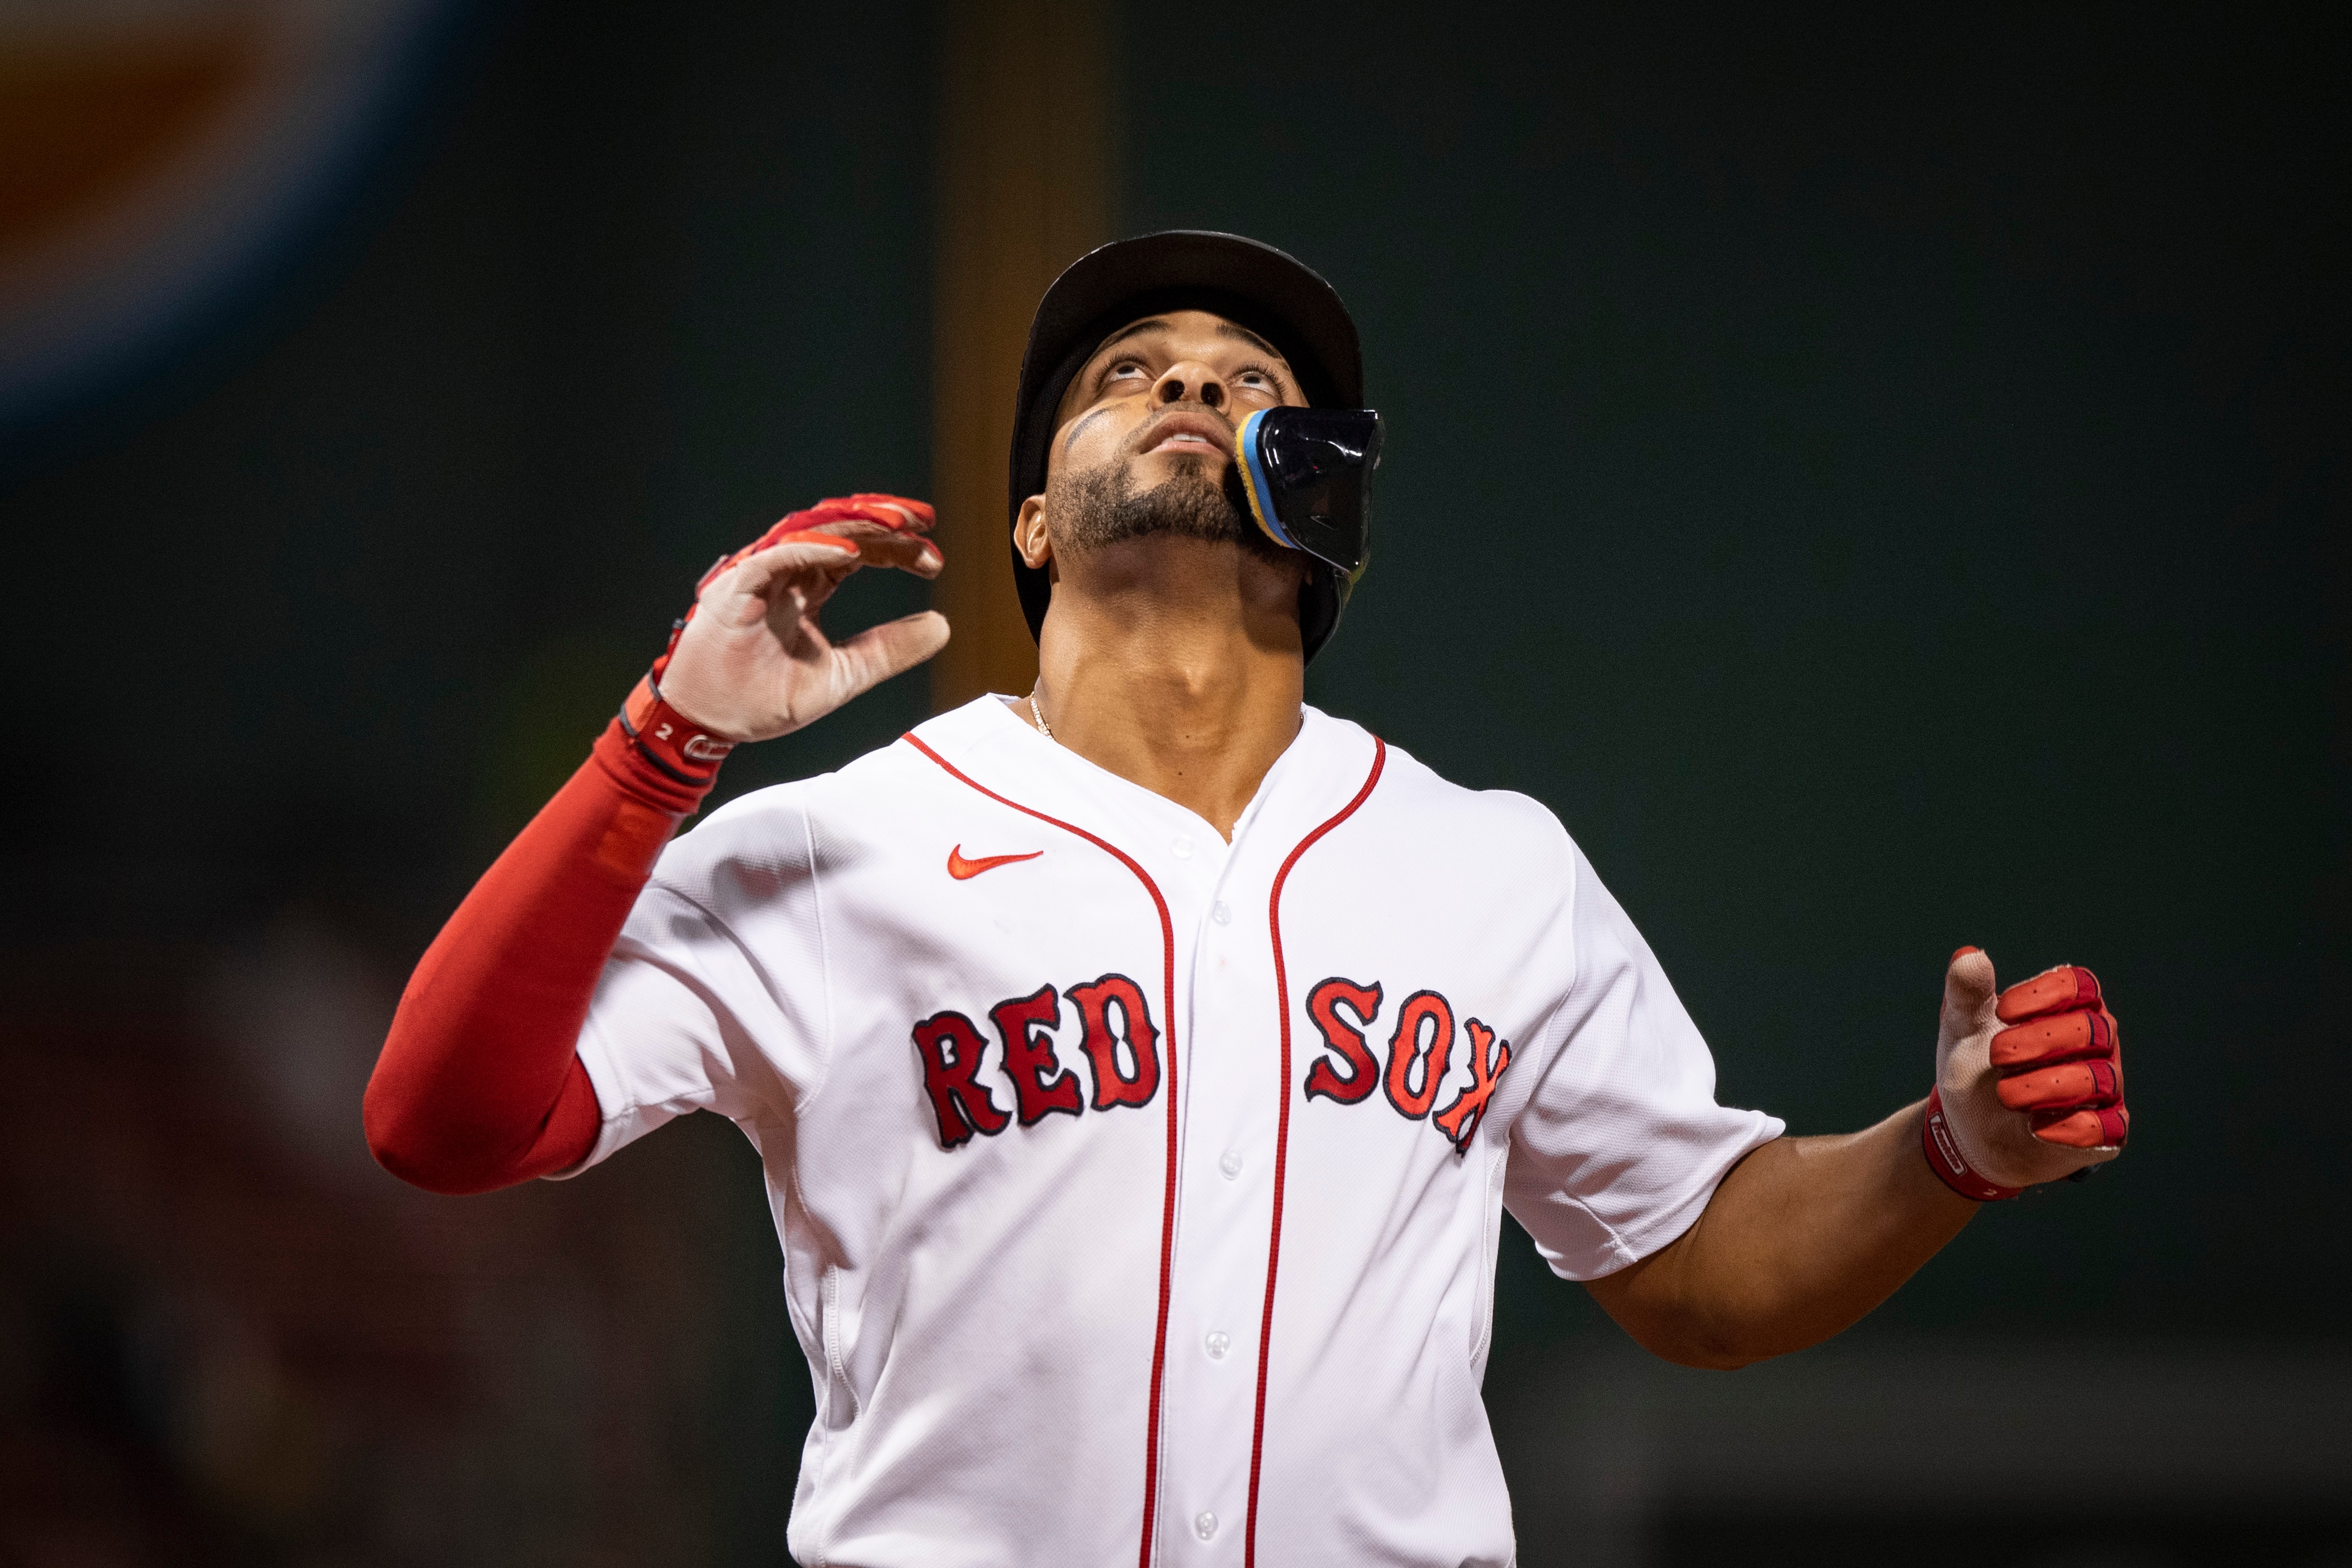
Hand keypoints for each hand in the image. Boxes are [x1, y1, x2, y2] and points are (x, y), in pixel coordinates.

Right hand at [655, 495, 949, 741]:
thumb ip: (889, 649)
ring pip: (810, 530)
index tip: (934, 560)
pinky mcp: (736, 587)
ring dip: (854, 523)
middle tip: (924, 520)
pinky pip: (776, 556)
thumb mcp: (844, 674)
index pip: (859, 552)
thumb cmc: (762, 698)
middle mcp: (786, 572)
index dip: (896, 550)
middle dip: (883, 520)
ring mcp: (760, 576)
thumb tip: (942, 625)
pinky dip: (811, 549)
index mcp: (808, 588)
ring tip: (897, 524)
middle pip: (839, 530)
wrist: (709, 724)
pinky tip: (849, 552)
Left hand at [1933, 948, 2127, 1190]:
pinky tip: (2035, 1127)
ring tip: (2006, 1095)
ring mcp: (2103, 1087)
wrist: (1970, 1129)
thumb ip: (1966, 993)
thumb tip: (1968, 955)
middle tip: (1997, 1055)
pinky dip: (2071, 1127)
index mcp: (2068, 1008)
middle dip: (2042, 1040)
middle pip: (2092, 1028)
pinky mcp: (2103, 1131)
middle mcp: (2095, 1043)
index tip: (2001, 1010)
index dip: (2044, 994)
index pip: (2078, 985)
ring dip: (2048, 1085)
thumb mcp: (1963, 1028)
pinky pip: (2105, 1127)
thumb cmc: (1976, 1067)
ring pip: (2099, 1078)